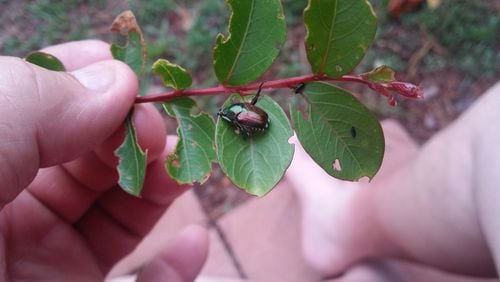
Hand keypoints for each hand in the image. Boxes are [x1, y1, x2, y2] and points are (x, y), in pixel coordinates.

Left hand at [0, 40, 207, 280]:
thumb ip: (37, 103)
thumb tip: (119, 79)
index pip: (51, 104)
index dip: (95, 84)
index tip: (133, 78)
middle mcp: (17, 203)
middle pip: (97, 156)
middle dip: (139, 134)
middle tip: (160, 130)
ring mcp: (47, 257)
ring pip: (124, 211)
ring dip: (167, 184)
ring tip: (189, 171)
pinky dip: (174, 269)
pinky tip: (193, 244)